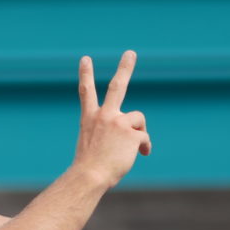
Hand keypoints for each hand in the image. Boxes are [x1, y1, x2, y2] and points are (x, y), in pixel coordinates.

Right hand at [73, 52, 151, 187]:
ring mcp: (118, 122)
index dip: (85, 74)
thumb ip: (108, 135)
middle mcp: (103, 116)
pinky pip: (144, 137)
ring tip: (137, 149)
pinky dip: (144, 147)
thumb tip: (134, 138)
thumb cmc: (89, 168)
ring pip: (139, 119)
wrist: (89, 176)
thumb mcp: (92, 146)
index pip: (86, 92)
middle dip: (124, 68)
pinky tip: (141, 155)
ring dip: (139, 133)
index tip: (85, 59)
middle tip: (131, 53)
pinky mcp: (131, 132)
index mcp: (89, 118)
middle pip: (116, 86)